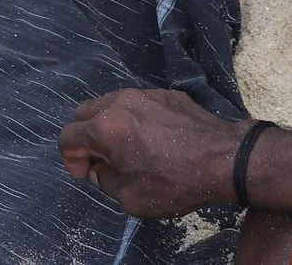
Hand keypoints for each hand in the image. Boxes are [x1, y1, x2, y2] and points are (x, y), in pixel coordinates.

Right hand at [59, 90, 243, 219]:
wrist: (224, 159)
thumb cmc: (176, 181)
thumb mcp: (131, 198)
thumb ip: (104, 181)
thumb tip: (99, 169)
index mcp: (106, 127)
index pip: (67, 137)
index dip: (72, 160)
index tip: (88, 173)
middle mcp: (119, 102)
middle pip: (83, 113)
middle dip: (86, 138)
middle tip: (103, 161)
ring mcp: (144, 94)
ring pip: (110, 104)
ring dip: (109, 126)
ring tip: (128, 149)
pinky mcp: (166, 94)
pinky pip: (137, 103)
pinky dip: (134, 119)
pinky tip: (153, 139)